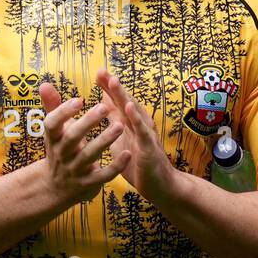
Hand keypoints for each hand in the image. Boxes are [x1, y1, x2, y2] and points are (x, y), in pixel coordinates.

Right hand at [38, 82, 129, 207]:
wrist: (56, 188)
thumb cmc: (60, 150)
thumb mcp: (54, 131)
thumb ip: (52, 106)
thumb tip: (43, 84)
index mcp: (53, 139)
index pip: (52, 124)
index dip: (63, 112)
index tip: (78, 100)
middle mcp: (62, 154)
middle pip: (73, 138)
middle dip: (88, 123)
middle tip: (104, 107)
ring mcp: (74, 170)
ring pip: (90, 156)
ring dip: (105, 140)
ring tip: (121, 125)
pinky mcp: (88, 184)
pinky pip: (102, 176)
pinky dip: (115, 166)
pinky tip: (128, 153)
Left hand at [96, 68, 178, 206]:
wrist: (159, 187)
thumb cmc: (139, 164)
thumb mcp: (121, 140)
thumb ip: (114, 122)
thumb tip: (103, 105)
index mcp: (130, 124)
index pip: (117, 102)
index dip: (108, 88)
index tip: (98, 71)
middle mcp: (139, 125)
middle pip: (125, 101)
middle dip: (114, 86)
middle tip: (102, 70)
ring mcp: (145, 135)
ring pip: (134, 112)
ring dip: (124, 96)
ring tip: (114, 81)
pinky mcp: (149, 148)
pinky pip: (142, 132)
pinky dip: (136, 118)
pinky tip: (128, 108)